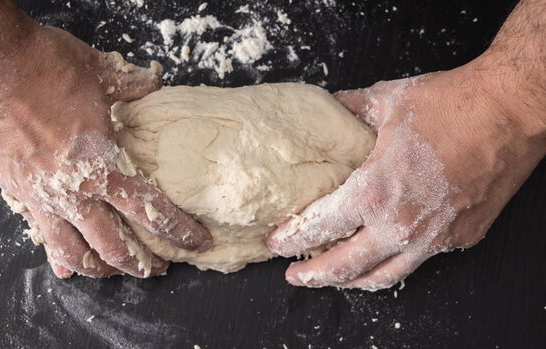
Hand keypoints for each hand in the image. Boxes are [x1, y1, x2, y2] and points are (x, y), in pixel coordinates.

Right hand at [0, 24, 211, 277]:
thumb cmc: (43, 63)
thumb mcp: (99, 72)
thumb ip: (133, 87)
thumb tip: (156, 85)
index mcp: (103, 164)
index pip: (152, 211)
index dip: (180, 231)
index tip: (199, 241)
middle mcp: (75, 191)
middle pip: (116, 247)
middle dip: (143, 264)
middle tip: (160, 268)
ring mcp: (43, 197)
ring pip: (76, 254)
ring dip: (103, 270)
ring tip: (120, 271)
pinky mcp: (19, 193)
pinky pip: (43, 238)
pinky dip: (59, 257)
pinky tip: (67, 267)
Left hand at [267, 63, 545, 289]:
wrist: (511, 111)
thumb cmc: (450, 104)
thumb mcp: (384, 101)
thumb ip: (345, 110)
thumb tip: (324, 109)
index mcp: (374, 193)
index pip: (320, 227)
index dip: (292, 238)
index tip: (276, 243)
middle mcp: (400, 225)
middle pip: (345, 267)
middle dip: (314, 275)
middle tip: (295, 275)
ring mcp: (433, 238)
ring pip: (383, 277)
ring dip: (351, 282)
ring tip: (333, 279)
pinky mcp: (459, 239)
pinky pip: (417, 261)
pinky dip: (391, 264)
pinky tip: (381, 255)